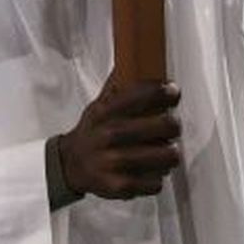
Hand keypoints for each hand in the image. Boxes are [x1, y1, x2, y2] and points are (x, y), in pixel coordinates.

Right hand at [56, 74, 181, 198]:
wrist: (69, 165)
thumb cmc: (91, 132)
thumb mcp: (98, 105)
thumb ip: (118, 86)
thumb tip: (133, 56)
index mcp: (106, 112)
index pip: (145, 96)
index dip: (166, 93)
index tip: (173, 92)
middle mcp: (110, 135)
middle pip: (165, 125)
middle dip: (174, 124)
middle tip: (172, 125)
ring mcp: (115, 162)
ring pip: (167, 155)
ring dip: (170, 153)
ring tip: (165, 150)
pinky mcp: (120, 186)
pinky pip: (157, 182)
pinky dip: (158, 177)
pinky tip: (151, 170)